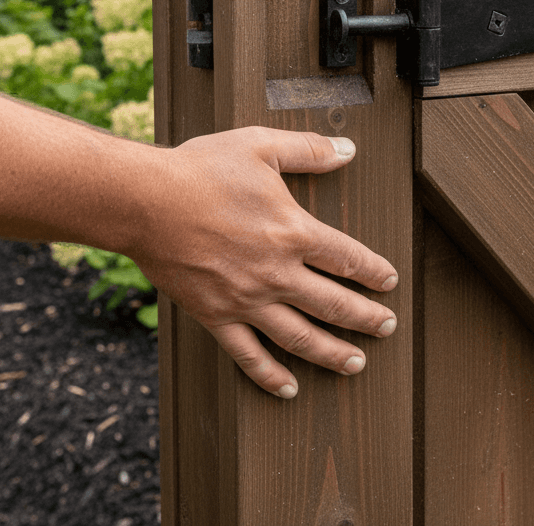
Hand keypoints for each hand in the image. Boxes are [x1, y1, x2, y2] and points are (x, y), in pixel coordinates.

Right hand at [131, 128, 397, 397]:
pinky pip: (248, 355)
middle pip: (333, 304)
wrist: (144, 202)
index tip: (389, 282)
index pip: (347, 258)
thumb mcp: (260, 146)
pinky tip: (289, 388)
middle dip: (366, 319)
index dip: (373, 272)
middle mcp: (276, 273)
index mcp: (292, 232)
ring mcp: (246, 300)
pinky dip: (271, 376)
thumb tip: (348, 150)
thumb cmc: (202, 169)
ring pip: (300, 337)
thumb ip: (307, 150)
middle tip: (387, 328)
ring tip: (356, 363)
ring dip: (332, 352)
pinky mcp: (215, 316)